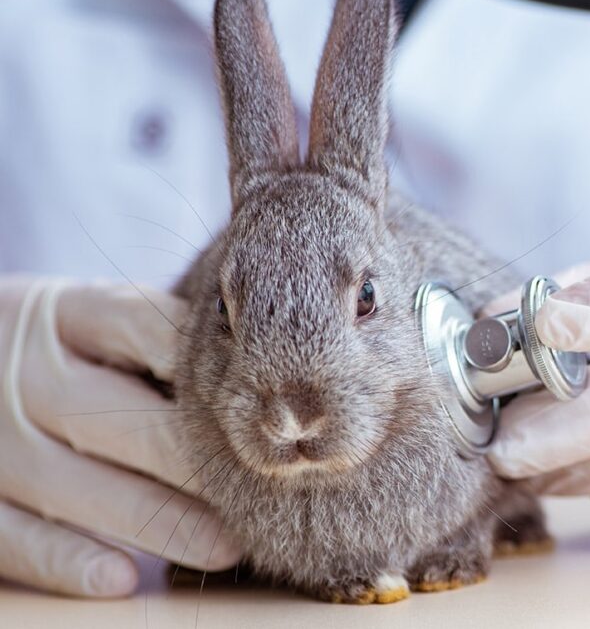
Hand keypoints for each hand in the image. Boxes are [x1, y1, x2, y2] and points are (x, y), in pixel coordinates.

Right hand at [0, 278, 239, 596]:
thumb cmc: (64, 346)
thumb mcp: (97, 319)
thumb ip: (160, 336)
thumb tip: (258, 374)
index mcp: (65, 316)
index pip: (139, 327)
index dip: (200, 364)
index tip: (260, 401)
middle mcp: (26, 375)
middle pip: (115, 416)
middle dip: (192, 459)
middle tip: (260, 489)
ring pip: (77, 487)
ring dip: (156, 522)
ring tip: (226, 546)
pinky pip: (18, 538)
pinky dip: (69, 561)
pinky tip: (124, 577)